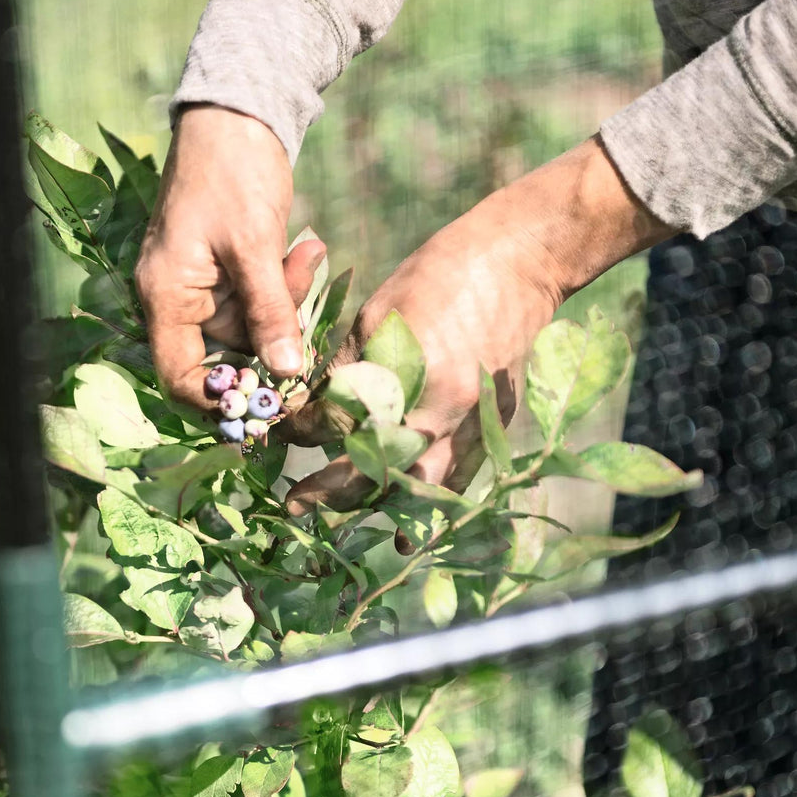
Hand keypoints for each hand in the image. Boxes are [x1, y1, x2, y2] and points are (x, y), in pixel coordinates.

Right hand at [135, 105, 325, 407]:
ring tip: (308, 252)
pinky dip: (284, 283)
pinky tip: (307, 248)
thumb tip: (287, 374)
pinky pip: (257, 297)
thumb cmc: (233, 171)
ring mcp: (201, 283)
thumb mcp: (255, 245)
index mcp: (167, 294)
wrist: (236, 111)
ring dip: (287, 300)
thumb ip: (271, 312)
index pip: (180, 376)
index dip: (221, 399)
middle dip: (273, 334)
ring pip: (251, 324)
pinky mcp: (225, 268)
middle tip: (306, 295)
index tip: (271, 401)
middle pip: (227, 352)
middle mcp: (176, 296)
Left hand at [282, 136, 669, 515]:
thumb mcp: (378, 315)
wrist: (518, 264)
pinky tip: (405, 532)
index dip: (305, 435)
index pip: (343, 424)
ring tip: (343, 517)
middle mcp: (445, 412)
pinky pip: (457, 482)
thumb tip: (307, 410)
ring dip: (379, 505)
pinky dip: (428, 505)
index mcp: (410, 376)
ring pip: (419, 489)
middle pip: (380, 471)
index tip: (278, 440)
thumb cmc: (439, 278)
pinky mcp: (494, 430)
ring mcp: (475, 426)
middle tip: (296, 503)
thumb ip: (345, 369)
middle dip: (334, 491)